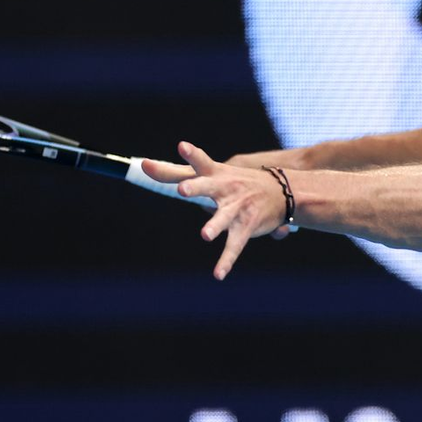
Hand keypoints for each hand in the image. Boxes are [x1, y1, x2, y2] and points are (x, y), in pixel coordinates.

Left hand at [142, 143, 288, 278]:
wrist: (280, 191)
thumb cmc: (233, 181)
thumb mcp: (207, 172)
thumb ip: (172, 172)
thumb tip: (141, 165)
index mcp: (214, 173)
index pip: (200, 161)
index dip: (191, 155)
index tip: (182, 146)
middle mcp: (225, 188)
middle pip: (208, 187)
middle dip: (196, 188)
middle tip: (182, 190)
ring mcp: (236, 207)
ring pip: (224, 217)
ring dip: (216, 225)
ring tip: (205, 235)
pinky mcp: (246, 226)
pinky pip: (234, 245)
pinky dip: (226, 260)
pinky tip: (218, 274)